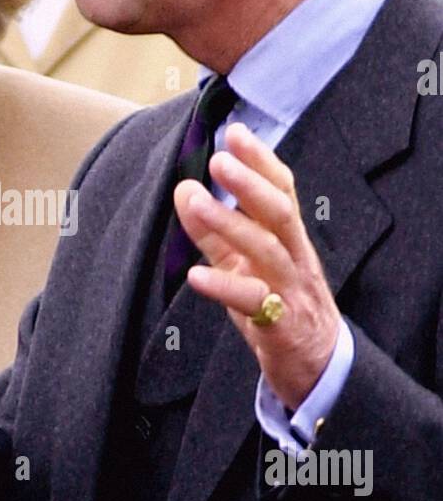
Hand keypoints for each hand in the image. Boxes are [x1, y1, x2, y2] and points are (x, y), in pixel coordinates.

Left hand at [173, 122, 340, 410]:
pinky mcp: (282, 326)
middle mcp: (295, 258)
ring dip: (231, 225)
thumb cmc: (279, 307)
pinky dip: (225, 287)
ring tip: (195, 201)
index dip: (261, 160)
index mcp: (289, 239)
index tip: (235, 132)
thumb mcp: (243, 266)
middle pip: (280, 212)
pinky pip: (254, 304)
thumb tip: (185, 190)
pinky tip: (195, 276)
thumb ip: (214, 232)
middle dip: (251, 183)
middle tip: (220, 159)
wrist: (316, 368)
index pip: (282, 190)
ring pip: (268, 251)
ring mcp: (291, 291)